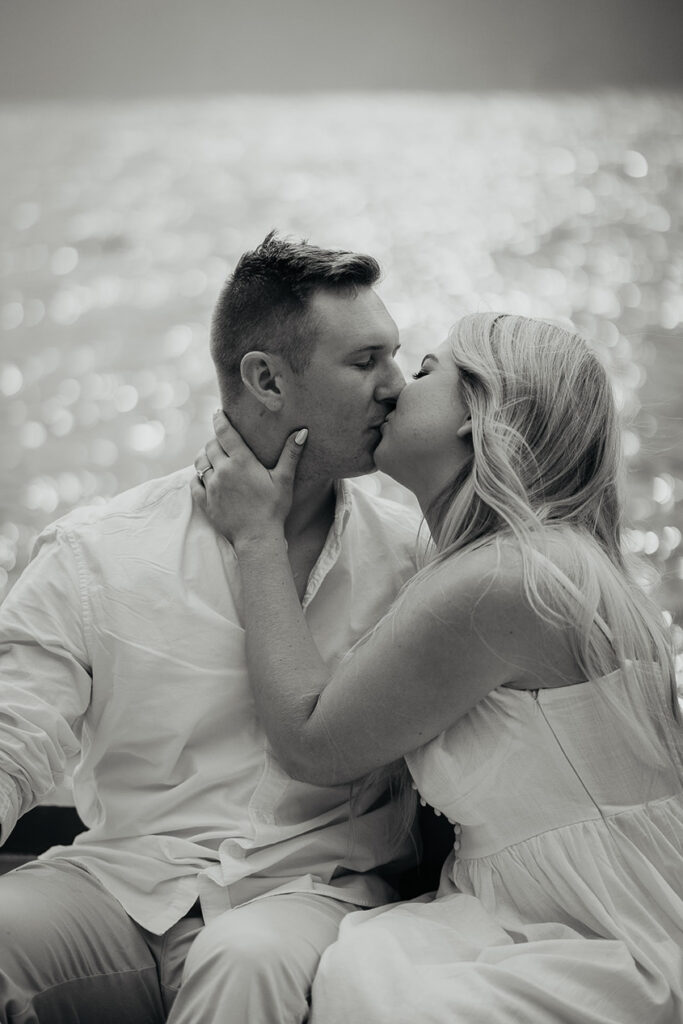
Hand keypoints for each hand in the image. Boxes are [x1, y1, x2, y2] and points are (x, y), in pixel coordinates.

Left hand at [191, 410, 307, 545]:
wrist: (257, 538)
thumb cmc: (273, 509)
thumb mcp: (284, 480)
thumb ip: (290, 454)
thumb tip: (301, 431)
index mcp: (241, 462)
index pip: (224, 433)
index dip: (219, 420)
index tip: (217, 413)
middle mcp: (223, 471)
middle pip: (210, 446)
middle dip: (215, 440)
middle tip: (222, 440)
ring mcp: (211, 487)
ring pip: (200, 462)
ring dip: (205, 456)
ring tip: (212, 456)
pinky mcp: (205, 502)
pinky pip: (194, 483)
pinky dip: (198, 476)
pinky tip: (204, 477)